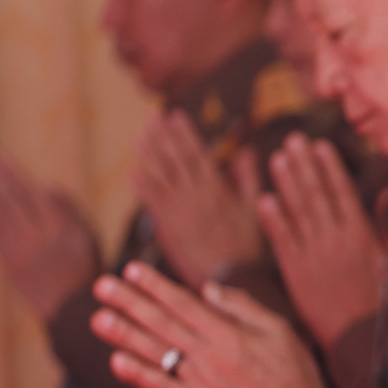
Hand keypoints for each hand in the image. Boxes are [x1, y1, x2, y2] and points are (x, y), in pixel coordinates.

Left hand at [0, 155, 100, 319]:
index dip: (17, 179)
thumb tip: (46, 186)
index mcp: (64, 231)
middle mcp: (41, 240)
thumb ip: (69, 210)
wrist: (70, 308)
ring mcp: (22, 253)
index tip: (2, 160)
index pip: (38, 197)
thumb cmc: (81, 266)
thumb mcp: (88, 237)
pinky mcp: (8, 264)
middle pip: (15, 203)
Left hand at [91, 260, 323, 387]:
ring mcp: (199, 383)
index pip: (185, 304)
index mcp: (230, 334)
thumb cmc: (293, 373)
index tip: (132, 270)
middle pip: (162, 324)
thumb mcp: (280, 330)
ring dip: (124, 335)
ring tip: (98, 318)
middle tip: (101, 286)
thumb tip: (208, 288)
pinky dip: (138, 375)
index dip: (156, 286)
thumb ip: (244, 307)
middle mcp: (209, 356)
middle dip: (130, 303)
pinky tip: (116, 362)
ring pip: (155, 354)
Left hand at [132, 110, 263, 284]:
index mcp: (215, 187)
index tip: (174, 115)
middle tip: (153, 119)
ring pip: (160, 176)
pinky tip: (133, 173)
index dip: (184, 133)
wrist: (230, 272)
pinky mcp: (169, 225)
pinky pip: (152, 202)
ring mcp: (178, 209)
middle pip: (174, 159)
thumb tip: (247, 151)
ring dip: (148, 155)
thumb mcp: (254, 206)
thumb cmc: (246, 242)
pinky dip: (142, 186)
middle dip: (163, 137)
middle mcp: (193, 194)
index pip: (196, 152)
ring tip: (140, 137)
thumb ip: (248, 177)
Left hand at [257, 133, 384, 346]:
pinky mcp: (296, 272)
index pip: (342, 192)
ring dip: (287, 184)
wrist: (358, 336)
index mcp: (360, 235)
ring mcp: (313, 255)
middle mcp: (334, 240)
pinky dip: (273, 220)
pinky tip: (264, 200)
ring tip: (277, 158)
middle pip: (317, 195)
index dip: (329, 167)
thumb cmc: (380, 298)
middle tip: (293, 139)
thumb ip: (385, 223)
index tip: (320, 145)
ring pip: (298, 212)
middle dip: (304, 165)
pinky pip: (282, 241)